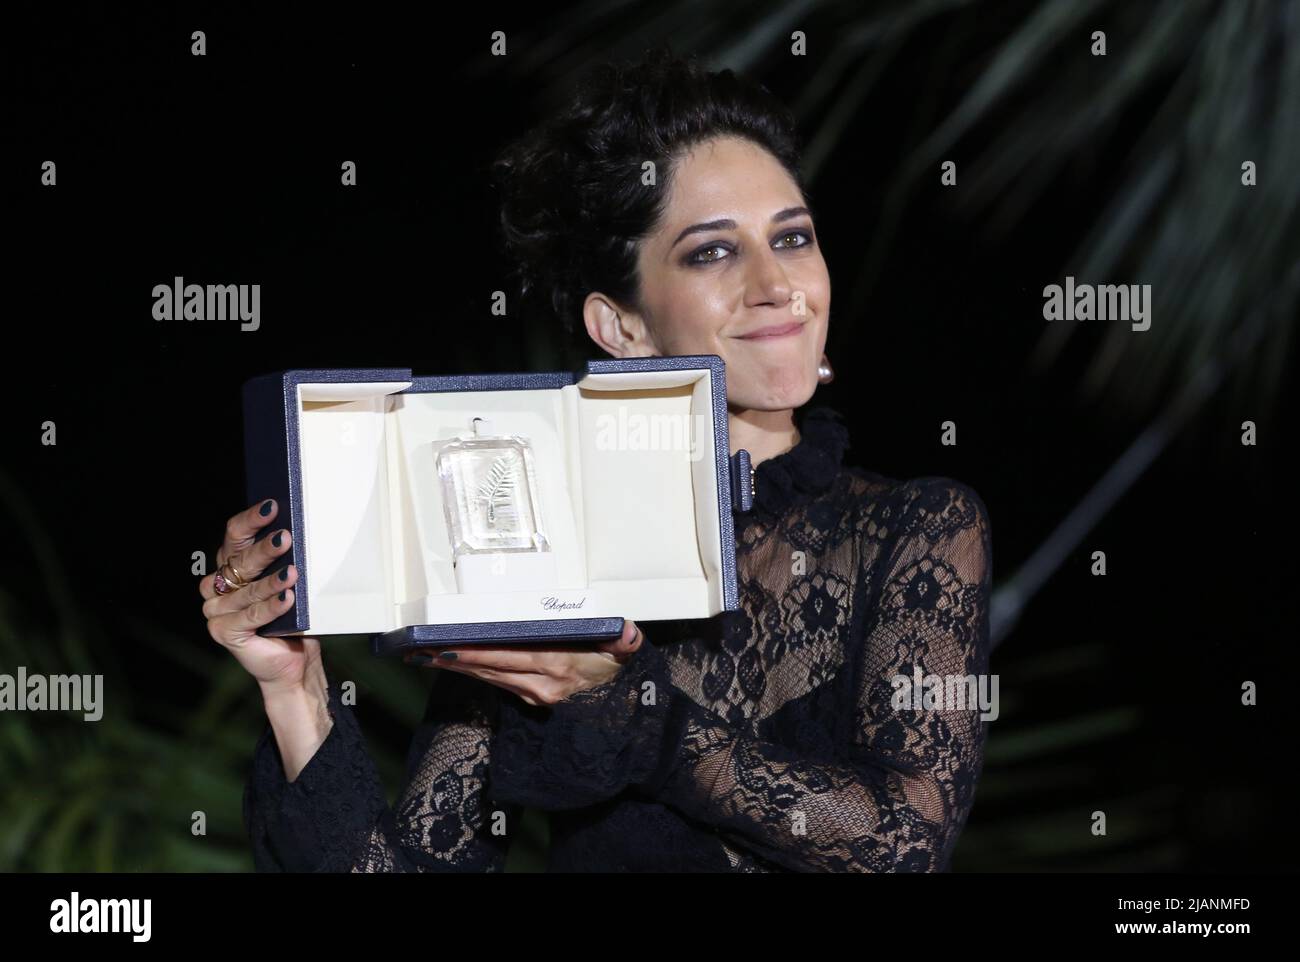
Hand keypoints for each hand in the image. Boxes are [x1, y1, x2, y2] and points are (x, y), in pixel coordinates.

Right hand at [200, 497, 318, 697]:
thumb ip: (286, 560)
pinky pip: (251, 616)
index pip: (235, 535)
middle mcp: (218, 585)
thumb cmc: (293, 615)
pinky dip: (271, 608)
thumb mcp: (290, 581)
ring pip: (248, 591)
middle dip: (265, 549)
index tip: (272, 506)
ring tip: (293, 573)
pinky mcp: (224, 632)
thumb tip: (297, 532)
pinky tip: (288, 599)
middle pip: (240, 561)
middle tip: (286, 537)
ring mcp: (217, 610)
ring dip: (272, 581)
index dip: (251, 520)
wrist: (293, 659)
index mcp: (229, 565)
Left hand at [403, 620, 644, 706]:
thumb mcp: (625, 651)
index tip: (445, 647)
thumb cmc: (619, 670)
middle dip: (453, 659)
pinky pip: (498, 683)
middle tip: (419, 649)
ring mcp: (535, 695)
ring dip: (458, 667)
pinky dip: (475, 673)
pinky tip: (458, 664)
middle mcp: (541, 685)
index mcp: (558, 668)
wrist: (627, 708)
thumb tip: (626, 632)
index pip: (506, 657)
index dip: (474, 653)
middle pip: (489, 670)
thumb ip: (623, 639)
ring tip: (427, 655)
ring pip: (489, 678)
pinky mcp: (533, 699)